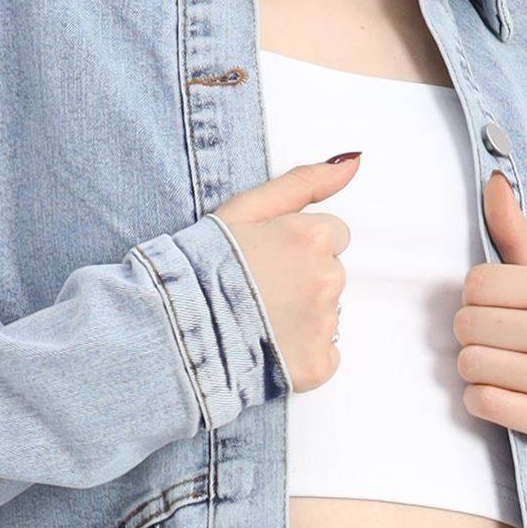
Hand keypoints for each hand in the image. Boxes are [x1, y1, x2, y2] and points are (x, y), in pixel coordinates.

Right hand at [211, 155, 358, 392]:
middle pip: (330, 274)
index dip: (298, 246)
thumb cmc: (201, 267)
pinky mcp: (316, 364)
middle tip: (258, 289)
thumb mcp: (246, 208)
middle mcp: (326, 279)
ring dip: (300, 317)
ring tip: (257, 318)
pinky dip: (300, 354)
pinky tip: (268, 345)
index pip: (333, 235)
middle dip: (302, 280)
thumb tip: (350, 163)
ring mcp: (323, 325)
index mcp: (312, 237)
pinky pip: (323, 355)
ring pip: (326, 315)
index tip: (269, 257)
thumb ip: (304, 182)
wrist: (176, 327)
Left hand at [453, 170, 526, 439]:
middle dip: (474, 330)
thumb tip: (493, 179)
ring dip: (476, 365)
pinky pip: (481, 402)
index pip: (478, 284)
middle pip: (469, 325)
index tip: (500, 304)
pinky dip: (482, 398)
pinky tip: (505, 389)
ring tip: (503, 361)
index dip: (477, 294)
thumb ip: (516, 233)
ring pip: (470, 364)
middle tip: (500, 335)